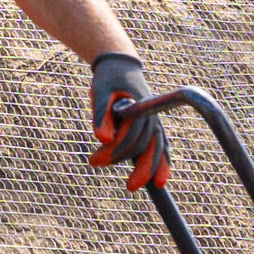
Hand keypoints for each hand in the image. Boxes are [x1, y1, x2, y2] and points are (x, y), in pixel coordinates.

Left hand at [88, 53, 171, 189]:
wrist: (121, 66)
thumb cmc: (109, 78)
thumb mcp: (99, 91)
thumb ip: (101, 114)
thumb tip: (101, 139)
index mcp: (140, 107)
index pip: (129, 137)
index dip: (112, 151)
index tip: (92, 160)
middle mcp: (152, 116)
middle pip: (142, 146)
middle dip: (120, 159)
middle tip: (94, 164)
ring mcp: (155, 122)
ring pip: (156, 149)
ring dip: (147, 169)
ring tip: (133, 186)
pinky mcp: (153, 127)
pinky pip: (162, 147)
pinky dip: (162, 163)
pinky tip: (159, 182)